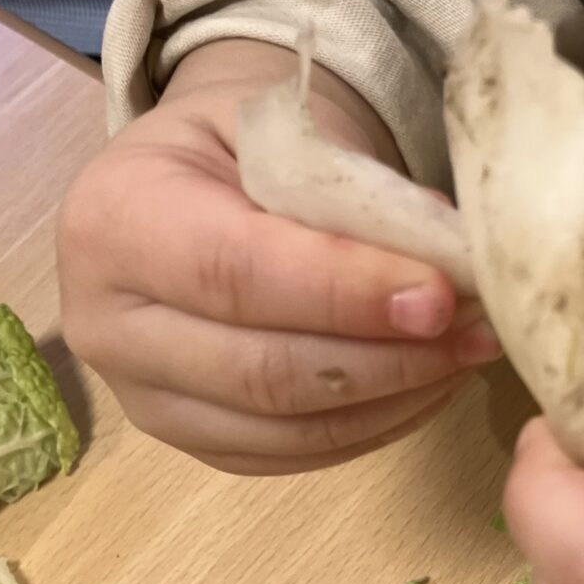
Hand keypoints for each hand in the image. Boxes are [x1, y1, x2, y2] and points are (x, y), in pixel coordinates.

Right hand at [58, 40, 499, 474]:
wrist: (183, 187)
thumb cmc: (235, 148)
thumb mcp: (281, 129)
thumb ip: (346, 190)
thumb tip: (447, 255)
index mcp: (114, 219)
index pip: (236, 273)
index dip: (344, 292)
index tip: (440, 294)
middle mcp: (106, 324)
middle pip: (261, 370)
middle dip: (386, 356)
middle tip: (477, 327)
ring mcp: (143, 398)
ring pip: (284, 427)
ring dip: (394, 396)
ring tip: (469, 351)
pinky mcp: (192, 443)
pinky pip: (293, 454)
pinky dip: (374, 426)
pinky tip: (429, 385)